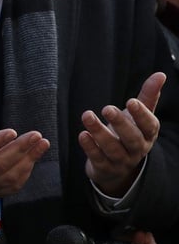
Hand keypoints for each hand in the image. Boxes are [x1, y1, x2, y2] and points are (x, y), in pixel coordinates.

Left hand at [80, 72, 164, 196]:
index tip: (131, 101)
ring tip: (87, 116)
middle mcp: (136, 150)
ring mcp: (121, 161)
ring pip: (112, 149)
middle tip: (107, 108)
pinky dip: (90, 147)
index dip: (142, 115)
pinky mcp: (104, 168)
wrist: (117, 168)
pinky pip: (98, 158)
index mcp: (147, 135)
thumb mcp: (138, 117)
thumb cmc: (128, 134)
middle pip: (131, 138)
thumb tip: (160, 75)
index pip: (149, 126)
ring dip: (100, 132)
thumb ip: (148, 97)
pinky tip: (83, 134)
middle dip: (120, 123)